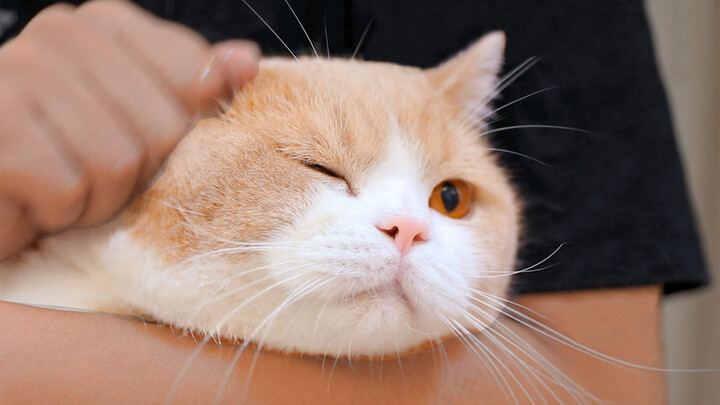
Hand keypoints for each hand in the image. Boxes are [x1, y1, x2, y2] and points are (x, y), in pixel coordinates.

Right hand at [0, 0, 259, 259]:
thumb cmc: (66, 156)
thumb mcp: (138, 118)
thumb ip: (193, 85)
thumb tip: (246, 62)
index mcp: (103, 24)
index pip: (195, 76)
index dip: (181, 129)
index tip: (141, 140)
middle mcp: (58, 33)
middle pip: (163, 126)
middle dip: (140, 172)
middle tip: (96, 174)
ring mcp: (18, 74)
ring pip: (119, 162)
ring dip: (100, 198)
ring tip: (66, 187)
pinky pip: (69, 190)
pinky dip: (60, 212)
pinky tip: (35, 200)